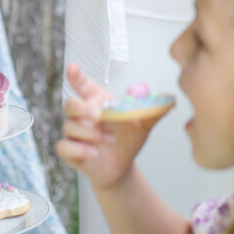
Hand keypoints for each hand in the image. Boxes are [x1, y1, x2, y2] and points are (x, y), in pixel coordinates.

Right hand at [56, 63, 157, 190]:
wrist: (122, 166)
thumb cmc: (129, 139)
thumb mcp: (144, 123)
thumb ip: (153, 109)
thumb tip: (169, 100)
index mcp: (99, 101)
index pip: (83, 85)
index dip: (76, 75)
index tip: (73, 67)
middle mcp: (84, 114)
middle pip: (70, 104)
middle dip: (82, 108)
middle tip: (98, 115)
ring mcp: (75, 132)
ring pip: (70, 126)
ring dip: (89, 134)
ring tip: (107, 140)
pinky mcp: (70, 150)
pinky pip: (64, 146)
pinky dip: (78, 150)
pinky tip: (93, 154)